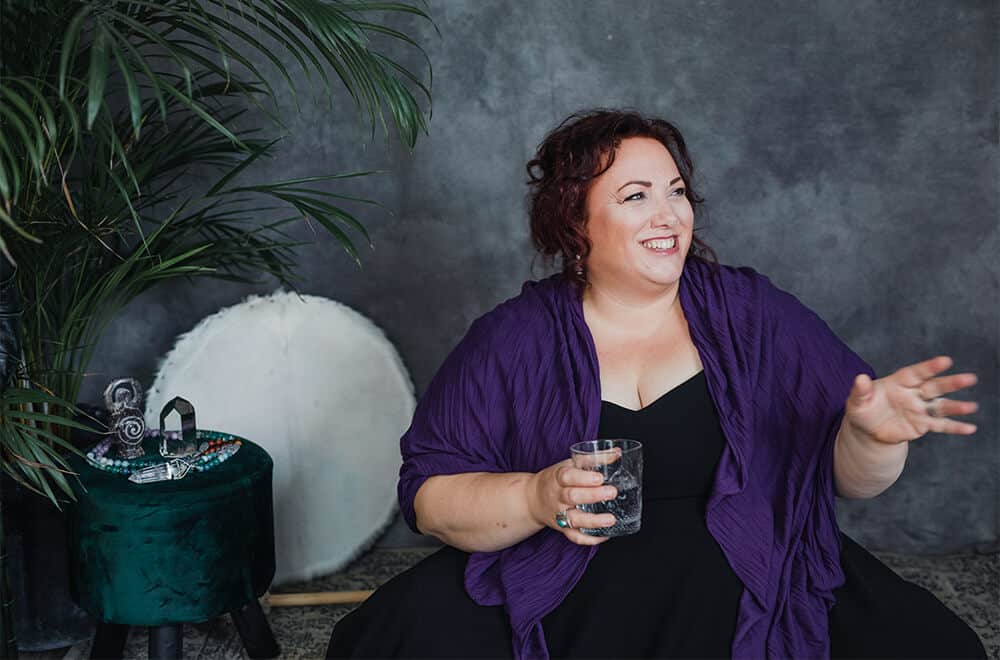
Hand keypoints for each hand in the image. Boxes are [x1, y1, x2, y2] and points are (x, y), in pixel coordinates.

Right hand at [527, 458, 617, 544]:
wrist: (533, 498)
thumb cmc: (556, 479)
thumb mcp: (569, 464)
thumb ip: (593, 458)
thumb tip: (617, 452)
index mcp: (558, 477)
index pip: (567, 476)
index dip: (583, 477)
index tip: (599, 477)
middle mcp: (558, 496)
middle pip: (572, 497)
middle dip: (593, 495)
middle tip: (612, 492)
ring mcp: (560, 514)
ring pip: (575, 520)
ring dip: (593, 521)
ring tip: (611, 519)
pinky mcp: (563, 529)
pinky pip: (575, 537)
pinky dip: (590, 539)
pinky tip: (605, 535)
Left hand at [844, 355, 978, 444]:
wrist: (868, 429)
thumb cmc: (863, 409)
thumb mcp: (857, 400)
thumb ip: (860, 390)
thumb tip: (860, 378)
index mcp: (899, 382)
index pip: (916, 373)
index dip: (930, 367)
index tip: (945, 361)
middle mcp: (914, 393)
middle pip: (935, 387)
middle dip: (951, 383)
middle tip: (970, 378)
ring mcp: (920, 409)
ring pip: (941, 406)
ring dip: (956, 406)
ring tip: (971, 406)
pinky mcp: (923, 424)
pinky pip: (940, 425)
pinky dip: (955, 427)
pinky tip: (970, 428)